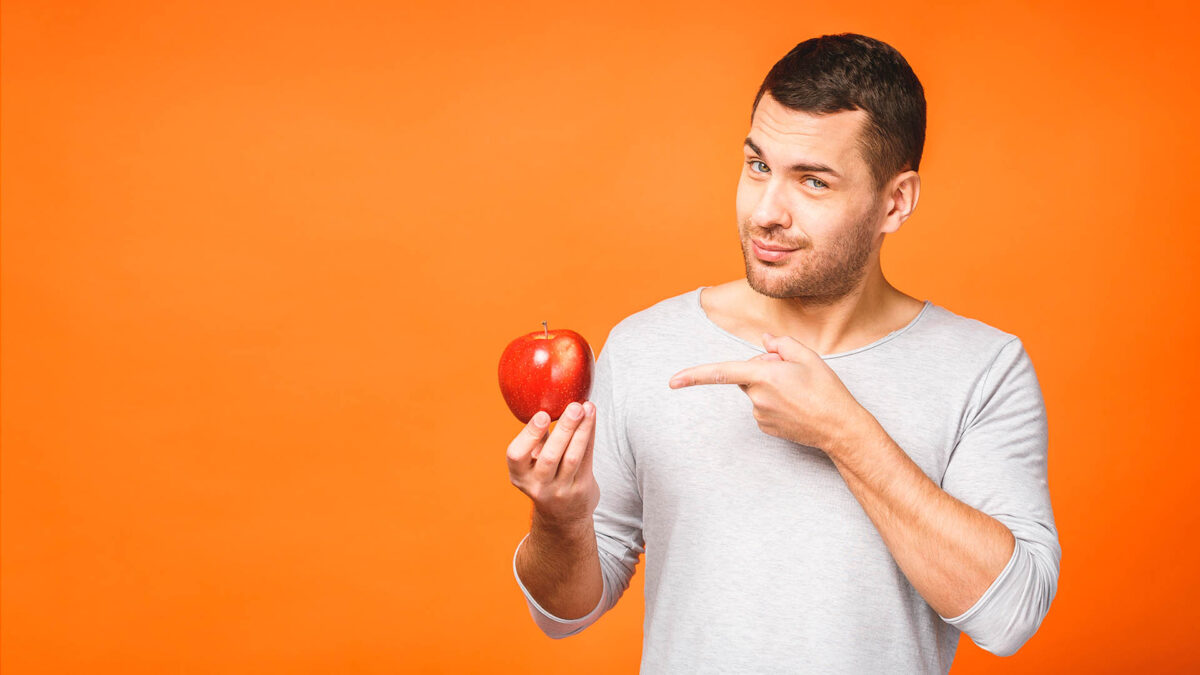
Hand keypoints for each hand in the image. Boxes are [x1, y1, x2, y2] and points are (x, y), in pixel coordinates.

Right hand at [506, 401, 599, 528]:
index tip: (542, 415)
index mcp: (519, 475)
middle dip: (564, 429)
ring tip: (586, 407)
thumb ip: (536, 438)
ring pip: (572, 457)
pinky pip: (587, 458)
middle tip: (575, 406)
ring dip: (582, 430)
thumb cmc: (545, 476)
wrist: (562, 517)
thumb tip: (544, 397)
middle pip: (550, 456)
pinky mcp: (581, 489)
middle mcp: (538, 485)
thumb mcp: (531, 464)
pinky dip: (590, 435)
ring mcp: (561, 490)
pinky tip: (592, 417)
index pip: (517, 456)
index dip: (529, 435)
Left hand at [667, 332, 868, 450]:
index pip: (722, 372)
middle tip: (793, 373)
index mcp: (764, 376)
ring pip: (755, 391)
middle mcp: (756, 397)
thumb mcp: (808, 357)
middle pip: (746, 374)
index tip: (672, 382)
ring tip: (799, 392)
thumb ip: (781, 343)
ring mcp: (759, 414)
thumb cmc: (826, 390)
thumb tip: (765, 341)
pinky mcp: (765, 427)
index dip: (694, 375)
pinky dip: (774, 402)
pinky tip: (796, 406)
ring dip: (770, 386)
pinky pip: (762, 407)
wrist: (840, 428)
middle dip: (762, 368)